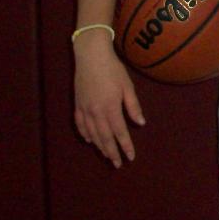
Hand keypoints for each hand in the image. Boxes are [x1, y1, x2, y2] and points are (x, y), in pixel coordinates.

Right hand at [73, 35, 145, 167]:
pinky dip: (85, 134)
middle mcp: (96, 112)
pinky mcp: (77, 104)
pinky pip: (80, 124)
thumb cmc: (113, 69)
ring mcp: (84, 109)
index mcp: (110, 108)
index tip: (130, 157)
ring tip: (106, 155)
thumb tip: (140, 123)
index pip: (120, 132)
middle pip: (104, 137)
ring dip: (100, 146)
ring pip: (92, 133)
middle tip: (117, 164)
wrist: (90, 56)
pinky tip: (89, 140)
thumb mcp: (127, 86)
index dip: (125, 146)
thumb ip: (133, 106)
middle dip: (112, 152)